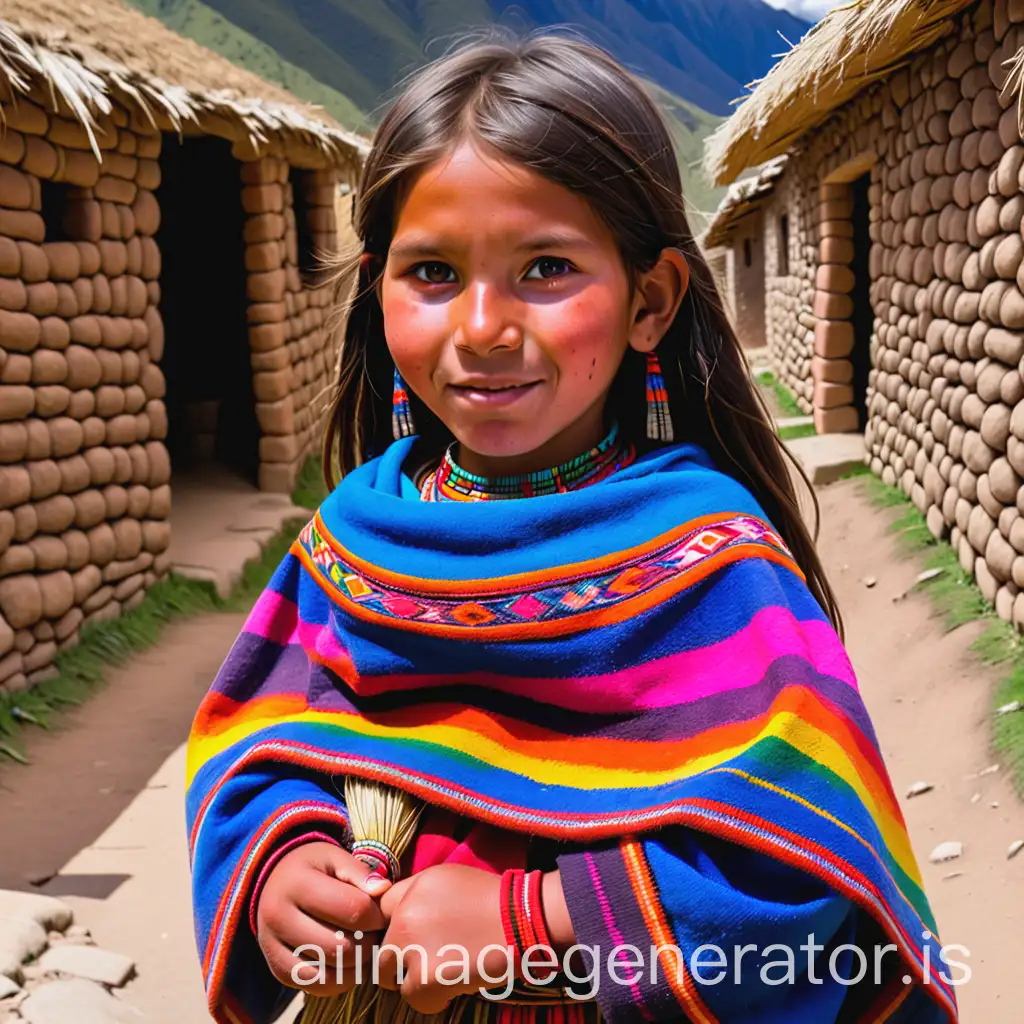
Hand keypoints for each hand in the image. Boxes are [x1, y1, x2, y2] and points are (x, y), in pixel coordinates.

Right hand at [256, 841, 390, 996]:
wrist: (274, 883)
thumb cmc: (313, 868)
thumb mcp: (335, 857)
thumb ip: (360, 872)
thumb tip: (383, 890)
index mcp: (297, 884)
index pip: (353, 909)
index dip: (377, 914)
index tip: (382, 912)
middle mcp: (279, 918)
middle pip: (342, 947)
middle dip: (368, 943)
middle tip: (375, 932)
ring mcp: (273, 948)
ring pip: (330, 972)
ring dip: (357, 965)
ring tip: (362, 945)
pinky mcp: (277, 969)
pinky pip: (316, 986)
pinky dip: (339, 980)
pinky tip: (347, 962)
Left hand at [375, 864, 520, 1013]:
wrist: (522, 921)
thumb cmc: (492, 900)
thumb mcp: (450, 880)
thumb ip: (417, 894)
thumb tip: (396, 917)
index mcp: (413, 889)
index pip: (379, 913)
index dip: (389, 929)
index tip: (401, 941)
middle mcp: (407, 915)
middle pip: (381, 950)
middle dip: (399, 961)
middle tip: (427, 962)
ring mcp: (414, 947)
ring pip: (391, 978)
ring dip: (414, 980)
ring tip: (443, 972)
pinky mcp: (427, 977)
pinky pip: (414, 999)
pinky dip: (433, 998)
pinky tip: (453, 985)